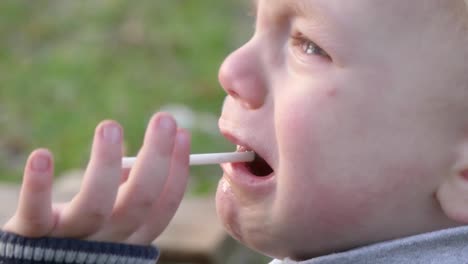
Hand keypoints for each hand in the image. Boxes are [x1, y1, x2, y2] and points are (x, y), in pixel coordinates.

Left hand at [2, 112, 189, 244]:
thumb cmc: (81, 229)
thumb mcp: (111, 211)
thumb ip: (127, 184)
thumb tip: (147, 144)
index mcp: (132, 234)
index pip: (163, 204)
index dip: (177, 169)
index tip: (183, 134)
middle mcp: (109, 240)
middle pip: (139, 202)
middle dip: (156, 158)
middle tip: (165, 119)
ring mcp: (73, 240)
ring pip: (95, 207)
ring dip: (105, 164)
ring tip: (110, 125)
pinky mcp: (35, 236)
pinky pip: (37, 215)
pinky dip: (38, 187)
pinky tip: (42, 155)